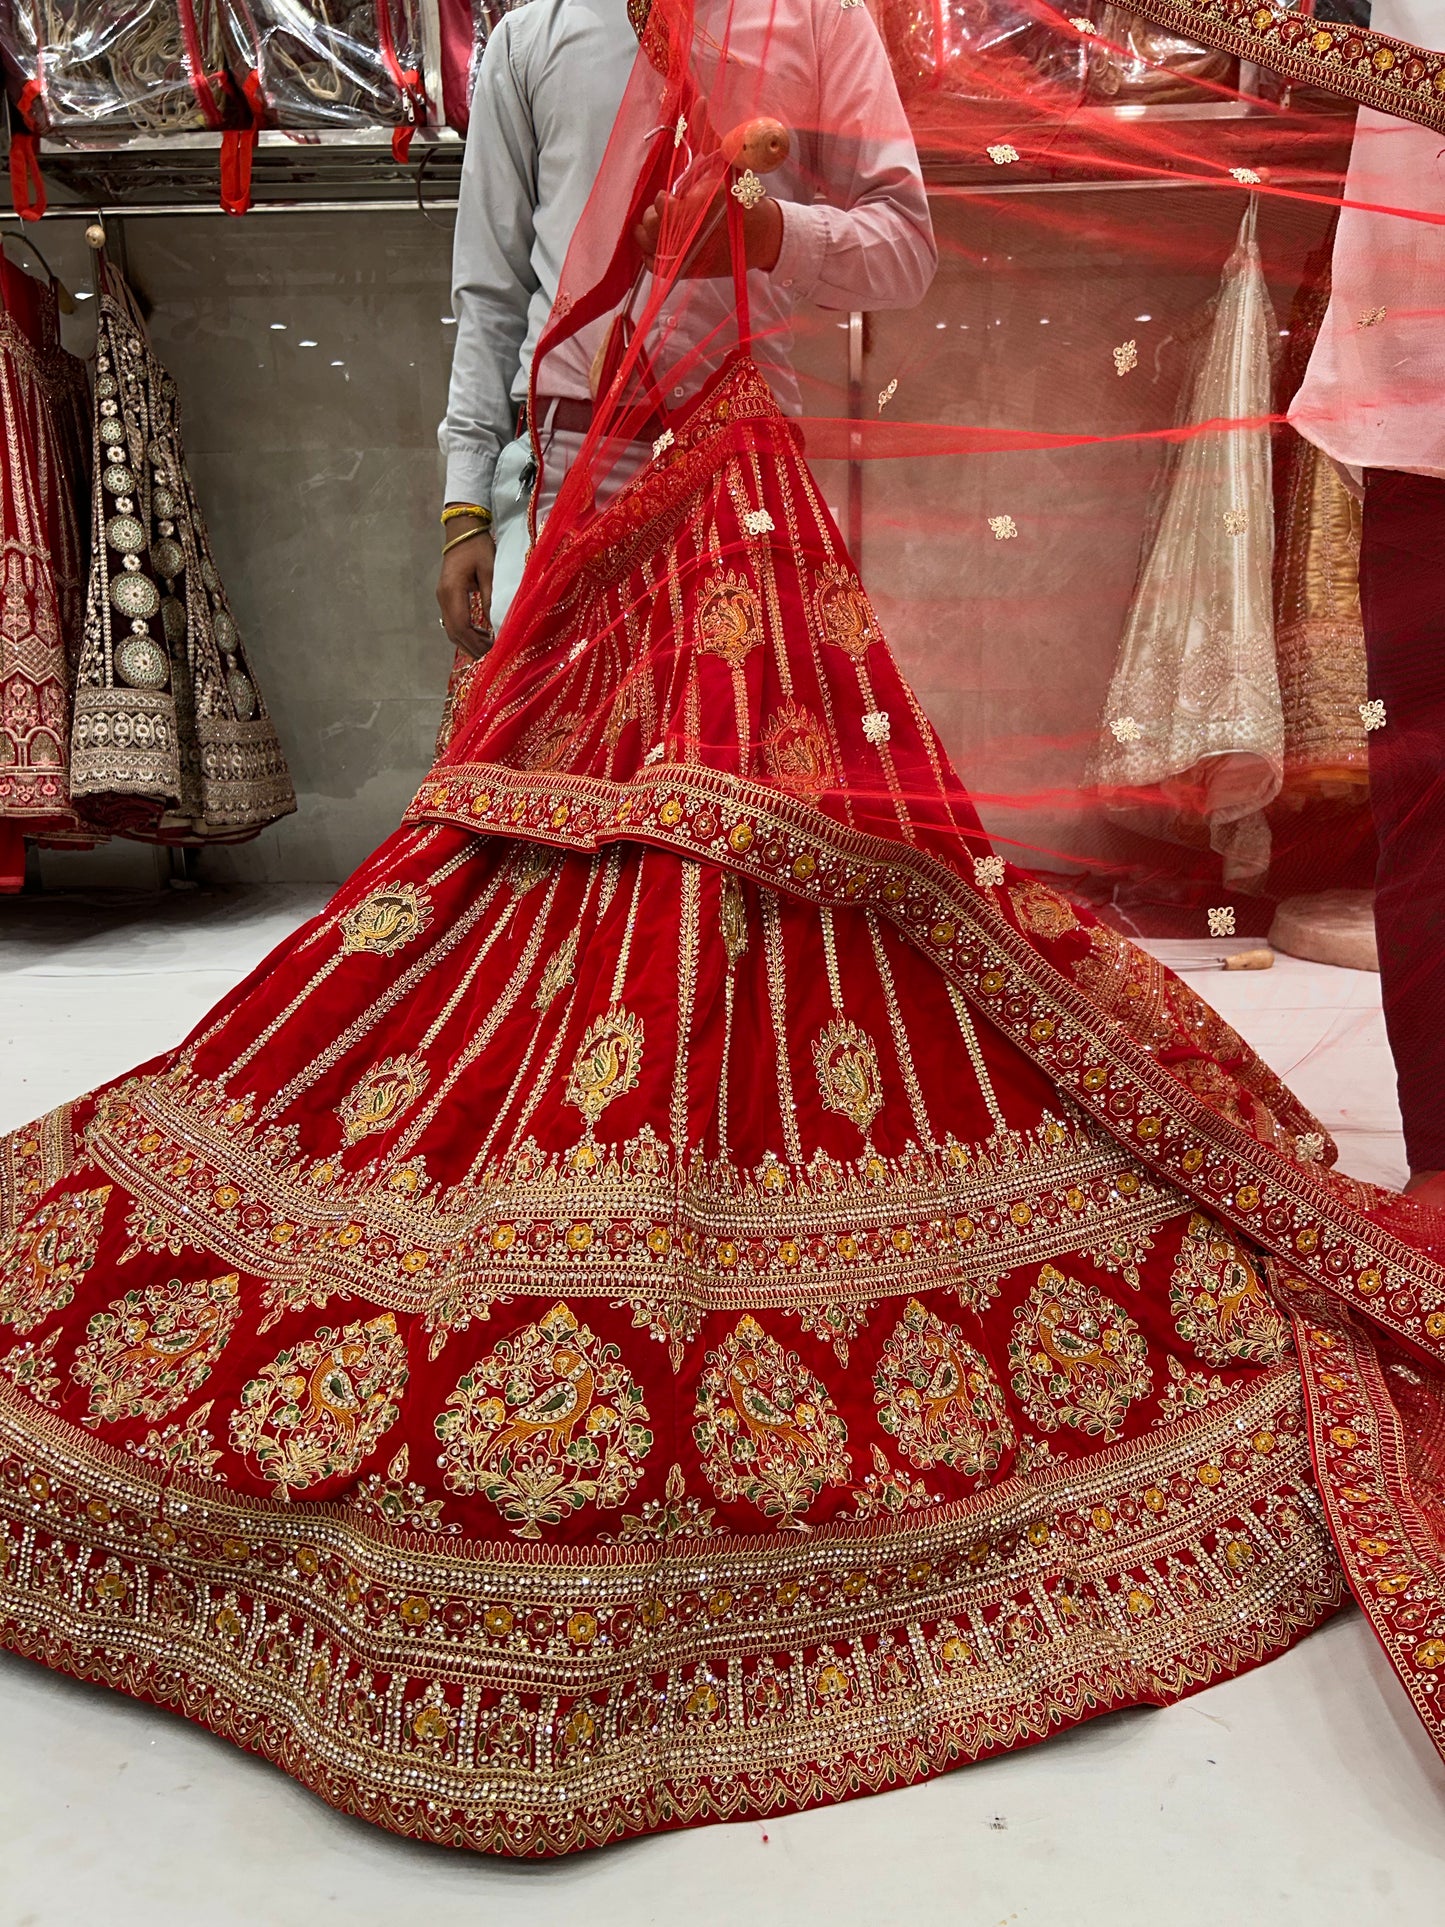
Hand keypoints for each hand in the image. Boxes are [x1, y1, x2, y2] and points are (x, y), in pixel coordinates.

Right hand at [436, 523, 495, 658]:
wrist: (462, 530)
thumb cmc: (478, 547)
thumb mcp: (490, 571)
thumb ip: (491, 598)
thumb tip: (497, 625)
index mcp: (452, 591)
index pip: (461, 626)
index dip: (476, 643)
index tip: (493, 651)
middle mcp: (443, 597)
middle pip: (454, 633)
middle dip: (472, 648)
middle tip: (493, 656)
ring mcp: (442, 598)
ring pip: (452, 629)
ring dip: (469, 642)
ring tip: (489, 648)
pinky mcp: (446, 597)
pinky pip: (453, 621)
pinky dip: (466, 632)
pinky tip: (481, 635)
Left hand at [633, 185, 782, 279]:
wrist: (762, 235)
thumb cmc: (741, 208)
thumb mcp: (716, 186)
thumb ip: (690, 188)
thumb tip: (671, 192)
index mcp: (696, 212)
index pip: (662, 205)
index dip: (662, 199)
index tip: (668, 196)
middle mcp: (688, 237)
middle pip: (652, 225)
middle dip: (652, 215)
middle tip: (659, 211)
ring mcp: (686, 256)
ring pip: (648, 246)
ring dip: (646, 234)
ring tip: (653, 226)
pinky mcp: (687, 270)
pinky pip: (656, 267)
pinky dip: (649, 256)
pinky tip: (652, 247)